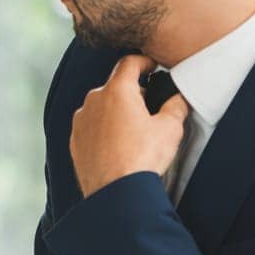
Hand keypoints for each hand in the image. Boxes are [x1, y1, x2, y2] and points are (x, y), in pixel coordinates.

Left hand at [70, 54, 189, 197]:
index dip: (144, 61)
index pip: (129, 63)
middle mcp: (93, 101)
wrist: (115, 193)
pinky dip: (104, 128)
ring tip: (135, 130)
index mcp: (116, 91)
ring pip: (101, 106)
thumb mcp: (169, 128)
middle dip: (133, 92)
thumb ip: (176, 106)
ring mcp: (80, 121)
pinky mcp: (75, 140)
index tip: (152, 66)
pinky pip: (92, 126)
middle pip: (115, 86)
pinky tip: (118, 144)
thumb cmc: (142, 159)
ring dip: (117, 111)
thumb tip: (179, 98)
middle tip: (150, 106)